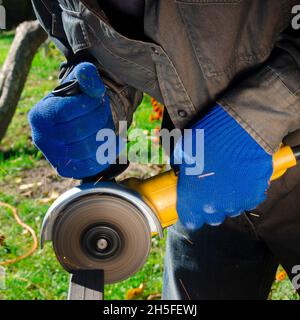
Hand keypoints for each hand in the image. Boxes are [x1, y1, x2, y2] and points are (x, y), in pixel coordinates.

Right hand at [28, 62, 115, 178]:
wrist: (73, 123)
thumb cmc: (76, 101)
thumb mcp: (79, 82)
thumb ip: (86, 75)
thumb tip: (96, 88)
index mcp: (39, 115)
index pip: (65, 111)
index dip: (88, 103)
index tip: (97, 98)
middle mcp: (42, 139)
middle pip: (77, 131)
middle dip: (98, 117)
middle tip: (103, 110)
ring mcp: (54, 157)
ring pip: (87, 149)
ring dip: (104, 133)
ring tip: (105, 123)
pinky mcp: (70, 170)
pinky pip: (93, 164)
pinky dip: (107, 150)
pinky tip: (110, 138)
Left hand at [175, 104, 272, 228]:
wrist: (241, 129)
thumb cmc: (209, 138)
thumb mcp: (185, 150)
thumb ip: (181, 165)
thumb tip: (180, 166)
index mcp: (193, 199)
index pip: (191, 221)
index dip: (192, 213)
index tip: (193, 205)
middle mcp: (215, 206)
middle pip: (212, 217)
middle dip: (211, 206)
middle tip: (211, 189)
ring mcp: (237, 202)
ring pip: (231, 210)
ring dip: (228, 199)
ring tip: (227, 181)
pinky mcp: (255, 195)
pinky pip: (248, 200)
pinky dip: (245, 193)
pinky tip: (241, 178)